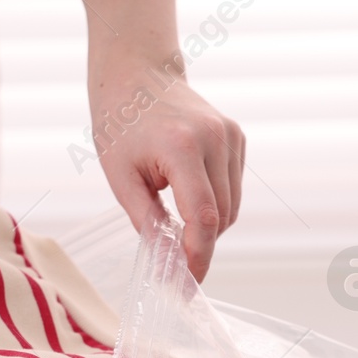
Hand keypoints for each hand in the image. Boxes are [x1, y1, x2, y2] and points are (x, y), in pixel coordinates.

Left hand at [90, 63, 244, 281]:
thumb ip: (146, 220)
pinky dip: (216, 204)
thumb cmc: (121, 122)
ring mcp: (231, 136)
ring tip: (176, 221)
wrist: (138, 74)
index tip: (189, 283)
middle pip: (221, 217)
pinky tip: (189, 194)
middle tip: (173, 259)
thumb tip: (167, 260)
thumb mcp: (120, 176)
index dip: (199, 256)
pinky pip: (233, 188)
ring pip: (232, 207)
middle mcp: (215, 139)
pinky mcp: (237, 137)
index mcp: (182, 147)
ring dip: (208, 226)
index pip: (203, 217)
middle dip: (200, 243)